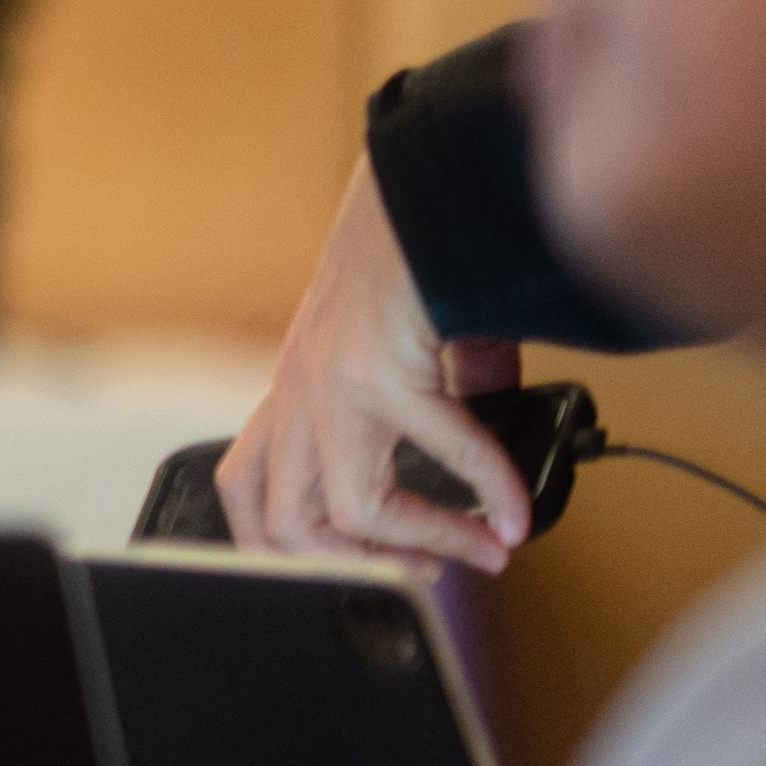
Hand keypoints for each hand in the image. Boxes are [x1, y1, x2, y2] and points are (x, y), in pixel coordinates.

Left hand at [219, 157, 533, 572]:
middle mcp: (296, 393)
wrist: (417, 194)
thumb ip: (435, 400)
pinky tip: (518, 511)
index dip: (296, 551)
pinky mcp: (379, 371)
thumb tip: (490, 451)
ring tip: (477, 551)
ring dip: (422, 544)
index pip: (247, 495)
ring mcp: (331, 385)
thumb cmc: (405, 260)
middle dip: (359, 568)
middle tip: (428, 572)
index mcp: (290, 391)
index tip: (369, 563)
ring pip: (347, 513)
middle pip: (285, 527)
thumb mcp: (398, 345)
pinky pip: (446, 455)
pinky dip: (492, 493)